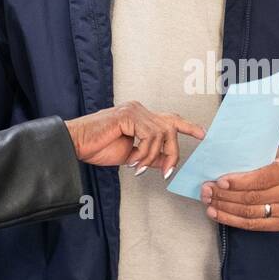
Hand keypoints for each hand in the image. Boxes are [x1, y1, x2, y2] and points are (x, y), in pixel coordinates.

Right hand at [65, 102, 205, 175]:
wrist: (75, 144)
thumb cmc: (97, 147)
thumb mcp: (129, 155)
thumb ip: (148, 154)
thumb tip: (164, 161)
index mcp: (140, 116)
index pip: (169, 118)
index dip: (187, 126)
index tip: (203, 134)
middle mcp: (139, 109)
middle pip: (171, 125)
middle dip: (174, 149)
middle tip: (168, 170)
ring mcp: (134, 110)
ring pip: (161, 134)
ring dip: (151, 157)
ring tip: (137, 167)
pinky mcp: (129, 115)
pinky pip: (149, 137)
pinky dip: (143, 154)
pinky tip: (132, 162)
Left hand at [201, 147, 278, 230]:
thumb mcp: (277, 152)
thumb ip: (255, 158)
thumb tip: (224, 162)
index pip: (262, 178)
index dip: (239, 182)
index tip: (220, 181)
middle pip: (252, 197)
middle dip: (225, 195)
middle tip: (207, 190)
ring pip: (250, 213)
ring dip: (224, 208)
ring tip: (209, 202)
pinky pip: (253, 225)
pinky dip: (232, 220)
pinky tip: (218, 214)